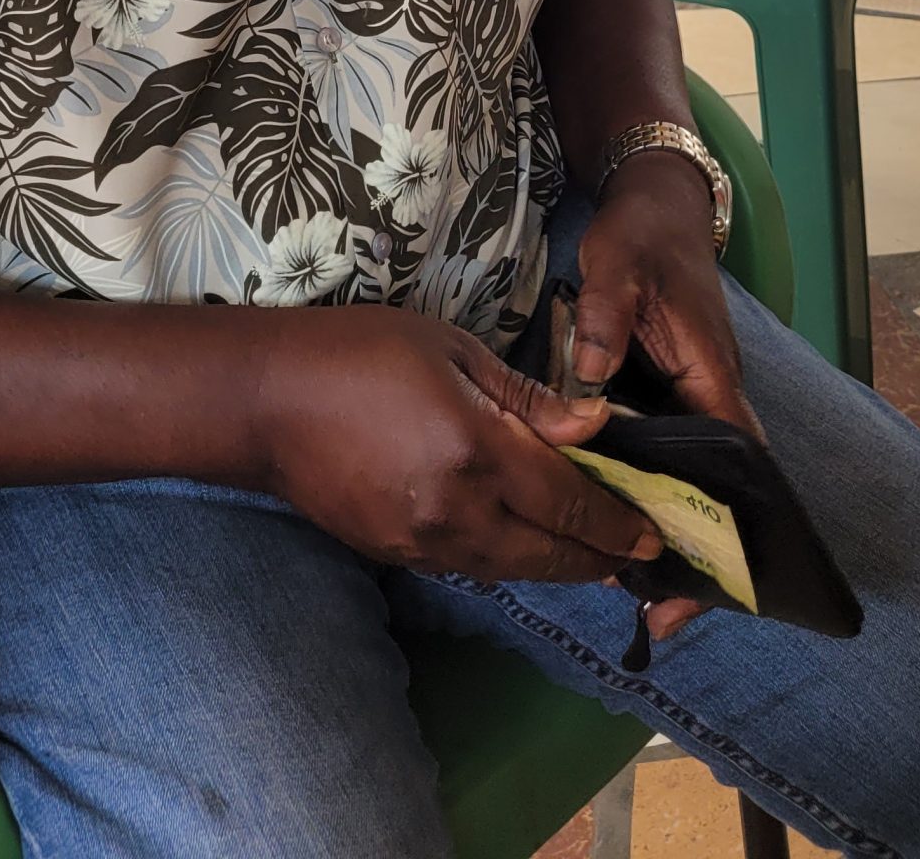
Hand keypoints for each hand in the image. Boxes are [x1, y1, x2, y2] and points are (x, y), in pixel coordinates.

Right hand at [252, 306, 662, 585]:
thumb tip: (595, 425)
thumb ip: (525, 397)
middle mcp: (455, 512)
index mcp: (475, 452)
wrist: (265, 400)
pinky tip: (522, 544)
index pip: (568, 503)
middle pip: (548, 554)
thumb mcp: (450, 349)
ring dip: (556, 567)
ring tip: (595, 559)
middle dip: (599, 559)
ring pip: (510, 571)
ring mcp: (422, 543)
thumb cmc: (359, 352)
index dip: (618, 523)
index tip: (655, 533)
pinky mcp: (394, 555)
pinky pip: (469, 567)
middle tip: (639, 556)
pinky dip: (507, 560)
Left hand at [573, 153, 760, 637]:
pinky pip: (667, 450)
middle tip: (657, 612)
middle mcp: (713, 391)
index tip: (701, 585)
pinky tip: (611, 515)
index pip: (736, 465)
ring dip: (670, 523)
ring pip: (693, 474)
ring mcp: (693, 391)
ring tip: (631, 585)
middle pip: (719, 487)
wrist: (656, 200)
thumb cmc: (643, 234)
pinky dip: (649, 487)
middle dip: (697, 549)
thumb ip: (606, 320)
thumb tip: (590, 383)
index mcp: (712, 373)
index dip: (724, 528)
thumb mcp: (618, 266)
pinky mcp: (669, 386)